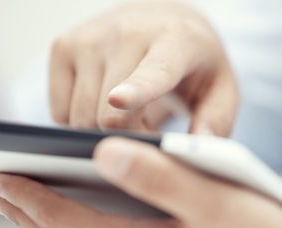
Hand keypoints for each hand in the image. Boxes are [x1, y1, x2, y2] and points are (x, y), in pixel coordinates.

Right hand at [50, 0, 238, 134]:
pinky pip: (60, 112)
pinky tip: (103, 105)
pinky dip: (80, 121)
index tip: (120, 101)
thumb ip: (216, 122)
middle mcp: (126, 32)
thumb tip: (199, 150)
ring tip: (130, 115)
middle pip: (108, 116)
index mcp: (175, 41)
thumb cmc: (194, 65)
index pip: (153, 71)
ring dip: (103, 133)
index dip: (136, 89)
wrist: (162, 22)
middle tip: (149, 131)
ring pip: (80, 118)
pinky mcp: (62, 47)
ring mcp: (89, 38)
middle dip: (127, 140)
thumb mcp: (221, 91)